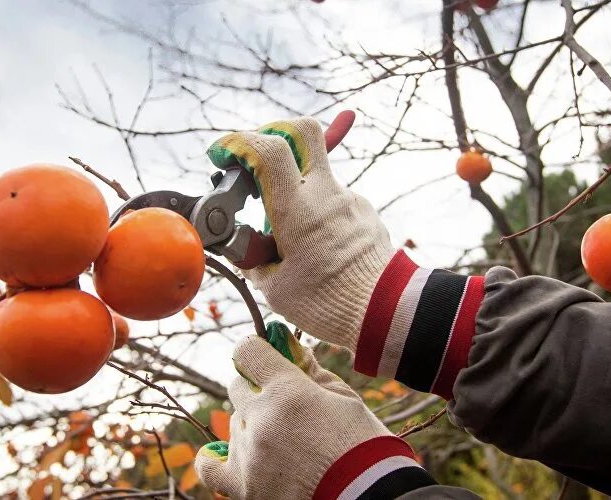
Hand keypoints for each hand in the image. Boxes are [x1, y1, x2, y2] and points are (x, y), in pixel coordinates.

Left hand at [194, 325, 429, 498]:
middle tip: (286, 406)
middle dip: (258, 389)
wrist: (372, 498)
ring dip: (253, 423)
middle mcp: (260, 419)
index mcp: (287, 391)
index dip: (258, 351)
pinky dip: (217, 457)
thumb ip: (310, 369)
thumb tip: (285, 342)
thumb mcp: (345, 398)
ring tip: (285, 441)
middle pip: (238, 387)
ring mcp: (248, 455)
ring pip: (233, 422)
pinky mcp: (244, 487)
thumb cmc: (366, 446)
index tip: (268, 358)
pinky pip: (209, 467)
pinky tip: (236, 452)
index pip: (248, 351)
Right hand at [207, 116, 393, 349]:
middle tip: (257, 159)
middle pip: (304, 132)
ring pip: (314, 174)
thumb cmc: (330, 303)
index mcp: (298, 210)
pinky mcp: (363, 212)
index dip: (239, 142)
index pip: (268, 149)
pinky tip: (313, 245)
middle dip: (274, 134)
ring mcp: (348, 199)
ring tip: (286, 238)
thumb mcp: (276, 287)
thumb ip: (253, 260)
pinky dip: (315, 213)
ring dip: (292, 191)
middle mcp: (325, 194)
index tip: (222, 155)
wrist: (388, 311)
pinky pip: (332, 200)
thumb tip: (241, 248)